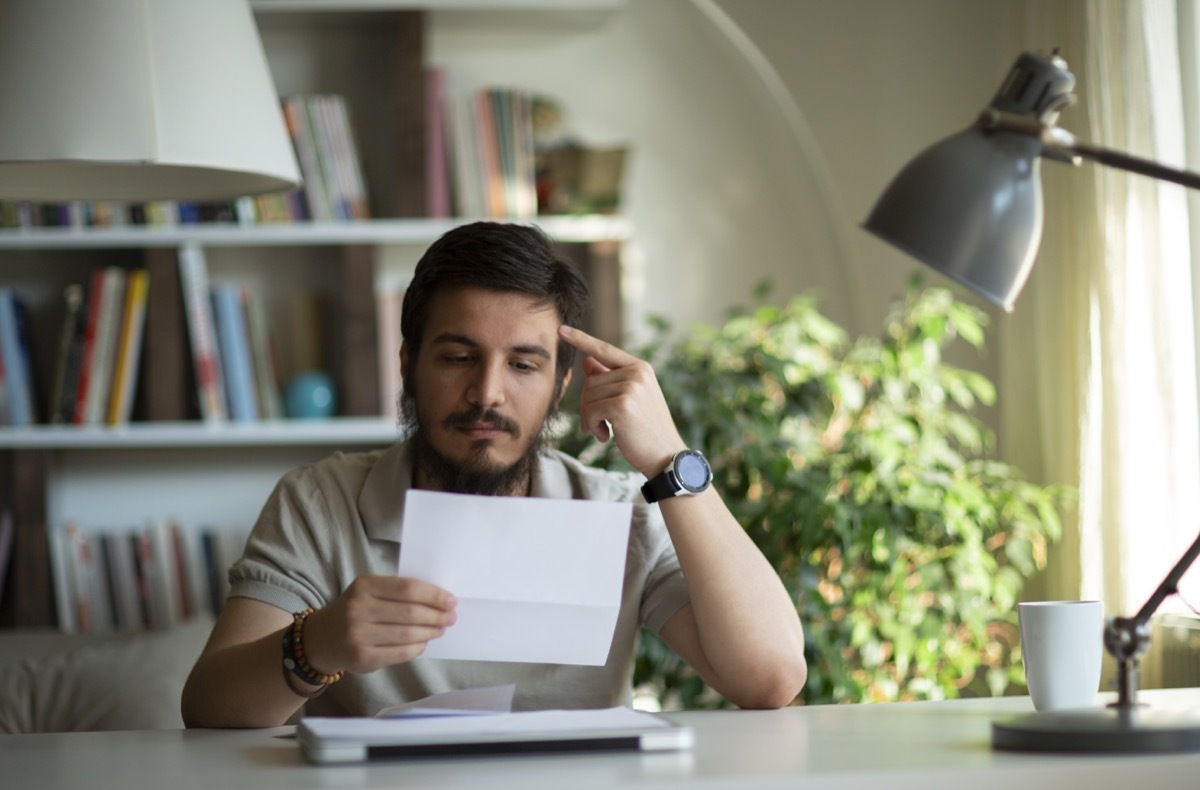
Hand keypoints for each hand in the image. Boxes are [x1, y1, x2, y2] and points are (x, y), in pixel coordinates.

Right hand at [302, 575, 456, 675]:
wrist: (322, 638)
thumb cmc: (356, 610)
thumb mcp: (370, 591)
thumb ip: (398, 593)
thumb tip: (439, 600)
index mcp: (364, 586)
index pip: (408, 589)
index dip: (434, 595)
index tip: (451, 600)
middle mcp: (358, 610)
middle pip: (410, 612)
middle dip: (437, 615)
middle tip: (450, 617)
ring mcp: (358, 636)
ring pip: (407, 635)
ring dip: (430, 632)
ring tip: (440, 629)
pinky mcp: (362, 659)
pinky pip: (400, 653)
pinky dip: (417, 648)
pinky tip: (423, 643)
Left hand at [558, 325, 684, 478]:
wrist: (665, 457)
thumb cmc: (645, 430)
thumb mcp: (629, 400)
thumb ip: (609, 380)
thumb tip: (586, 361)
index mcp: (640, 368)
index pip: (604, 349)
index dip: (581, 339)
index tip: (561, 329)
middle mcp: (637, 372)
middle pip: (590, 380)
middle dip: (588, 405)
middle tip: (596, 426)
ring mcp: (632, 387)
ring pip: (589, 395)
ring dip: (590, 418)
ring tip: (605, 432)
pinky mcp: (623, 404)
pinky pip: (591, 410)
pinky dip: (592, 426)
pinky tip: (606, 437)